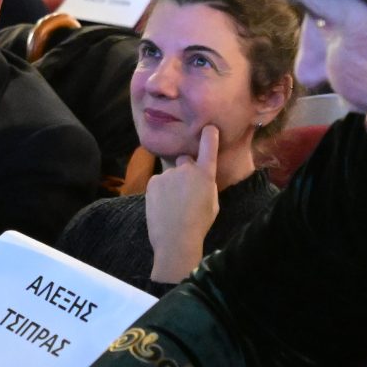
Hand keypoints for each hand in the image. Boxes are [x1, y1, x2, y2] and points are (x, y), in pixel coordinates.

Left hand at [144, 125, 220, 282]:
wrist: (176, 239)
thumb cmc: (199, 224)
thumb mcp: (212, 203)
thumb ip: (206, 185)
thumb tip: (201, 178)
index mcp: (205, 174)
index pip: (209, 147)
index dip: (209, 135)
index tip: (209, 127)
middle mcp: (186, 168)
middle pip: (185, 160)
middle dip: (186, 169)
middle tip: (185, 190)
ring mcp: (168, 174)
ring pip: (171, 174)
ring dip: (172, 183)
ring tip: (173, 204)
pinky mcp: (153, 181)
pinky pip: (158, 182)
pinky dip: (160, 191)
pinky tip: (163, 206)